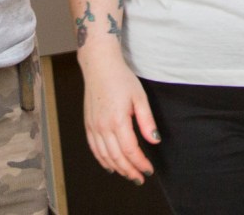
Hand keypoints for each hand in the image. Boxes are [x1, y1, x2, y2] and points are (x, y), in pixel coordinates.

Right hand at [79, 52, 158, 182]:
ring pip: (105, 156)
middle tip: (140, 178)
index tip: (149, 170)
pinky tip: (111, 166)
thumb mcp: (140, 97)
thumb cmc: (121, 79)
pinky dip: (102, 160)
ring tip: (129, 174)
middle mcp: (103, 127)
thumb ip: (147, 121)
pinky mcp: (88, 125)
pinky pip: (94, 149)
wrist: (99, 65)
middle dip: (130, 171)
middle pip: (117, 157)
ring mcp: (93, 127)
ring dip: (118, 168)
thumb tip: (155, 140)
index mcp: (117, 120)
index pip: (130, 150)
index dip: (140, 163)